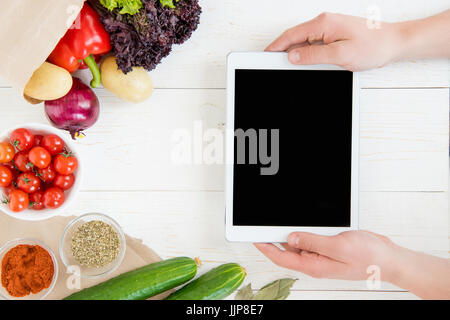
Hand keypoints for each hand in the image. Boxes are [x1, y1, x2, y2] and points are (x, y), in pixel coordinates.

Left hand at [254, 230, 399, 281]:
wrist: (390, 258)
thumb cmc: (370, 257)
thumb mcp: (338, 247)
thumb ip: (313, 242)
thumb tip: (290, 237)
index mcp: (314, 265)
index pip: (281, 258)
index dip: (265, 247)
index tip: (254, 237)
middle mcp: (315, 261)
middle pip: (287, 249)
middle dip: (276, 236)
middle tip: (266, 220)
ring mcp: (322, 254)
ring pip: (300, 241)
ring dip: (293, 230)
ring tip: (284, 215)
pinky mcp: (329, 246)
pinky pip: (312, 237)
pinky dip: (307, 228)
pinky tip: (307, 218)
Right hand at [266, 12, 401, 70]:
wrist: (394, 43)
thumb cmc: (374, 46)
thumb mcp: (340, 54)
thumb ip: (314, 55)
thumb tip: (293, 56)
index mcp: (323, 23)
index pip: (291, 35)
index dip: (276, 46)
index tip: (265, 55)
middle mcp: (325, 23)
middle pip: (296, 38)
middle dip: (284, 51)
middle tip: (274, 65)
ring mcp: (329, 29)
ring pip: (305, 43)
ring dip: (298, 54)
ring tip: (293, 68)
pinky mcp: (334, 35)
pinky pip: (315, 45)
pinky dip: (309, 54)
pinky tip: (310, 64)